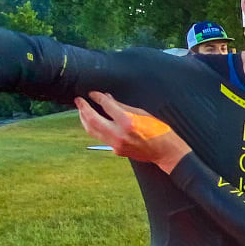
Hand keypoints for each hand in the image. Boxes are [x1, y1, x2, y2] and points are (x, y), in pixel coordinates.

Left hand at [76, 91, 190, 170]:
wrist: (166, 152)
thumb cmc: (159, 131)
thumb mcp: (142, 113)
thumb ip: (123, 106)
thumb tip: (108, 98)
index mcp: (127, 121)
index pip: (106, 105)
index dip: (97, 97)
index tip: (92, 93)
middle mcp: (119, 134)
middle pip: (92, 119)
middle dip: (83, 108)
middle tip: (78, 100)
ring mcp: (116, 144)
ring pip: (93, 131)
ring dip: (85, 120)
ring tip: (82, 111)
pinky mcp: (116, 150)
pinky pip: (101, 137)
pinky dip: (96, 128)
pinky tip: (95, 122)